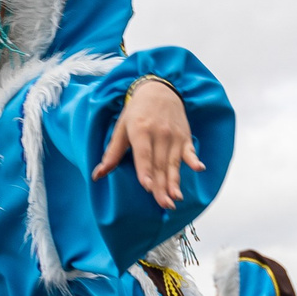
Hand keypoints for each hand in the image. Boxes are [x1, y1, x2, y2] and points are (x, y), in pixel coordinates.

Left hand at [94, 78, 204, 211]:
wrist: (159, 90)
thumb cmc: (137, 111)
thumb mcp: (121, 128)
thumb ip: (112, 153)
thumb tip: (97, 175)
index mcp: (140, 131)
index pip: (143, 155)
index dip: (145, 171)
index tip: (147, 186)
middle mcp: (159, 134)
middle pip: (160, 164)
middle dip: (161, 186)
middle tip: (164, 205)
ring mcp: (174, 136)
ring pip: (174, 163)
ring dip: (175, 181)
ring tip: (176, 198)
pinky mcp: (184, 137)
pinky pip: (190, 151)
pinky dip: (194, 160)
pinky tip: (199, 169)